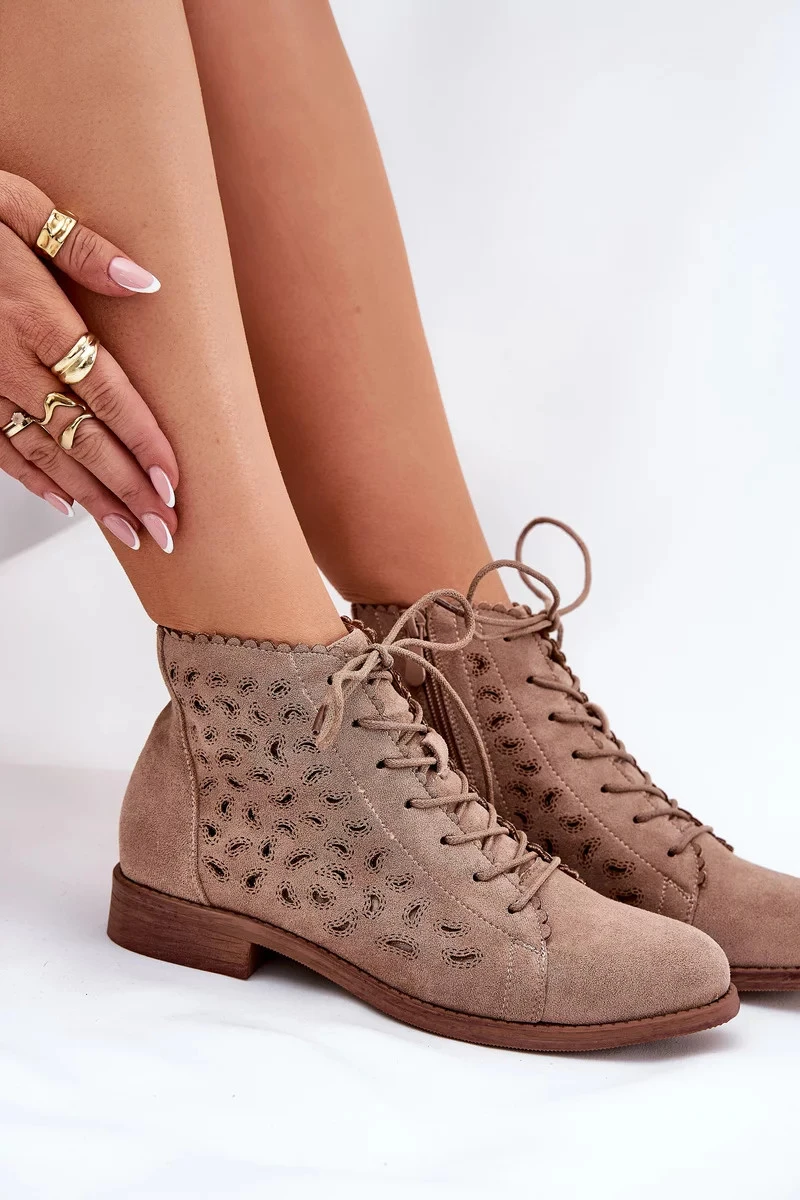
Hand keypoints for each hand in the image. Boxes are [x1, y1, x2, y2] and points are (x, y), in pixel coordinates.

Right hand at [0, 171, 177, 551]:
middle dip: (127, 490)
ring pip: (44, 454)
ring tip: (131, 532)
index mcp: (35, 315)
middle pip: (81, 438)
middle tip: (166, 527)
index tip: (173, 481)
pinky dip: (32, 480)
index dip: (142, 442)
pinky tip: (65, 505)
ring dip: (90, 498)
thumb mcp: (13, 203)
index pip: (106, 392)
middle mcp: (9, 360)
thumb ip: (79, 245)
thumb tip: (145, 281)